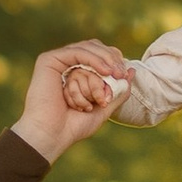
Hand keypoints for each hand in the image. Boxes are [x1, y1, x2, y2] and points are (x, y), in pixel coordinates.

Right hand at [15, 41, 129, 161]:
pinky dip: (93, 59)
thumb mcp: (104, 107)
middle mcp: (66, 65)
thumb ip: (119, 91)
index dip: (113, 59)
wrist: (52, 134)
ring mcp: (57, 61)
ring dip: (104, 62)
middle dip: (111, 58)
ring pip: (87, 48)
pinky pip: (76, 52)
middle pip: (94, 47)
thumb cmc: (74, 125)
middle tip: (120, 73)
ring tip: (114, 74)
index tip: (124, 74)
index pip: (99, 55)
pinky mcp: (48, 60)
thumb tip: (132, 71)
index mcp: (76, 73)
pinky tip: (104, 71)